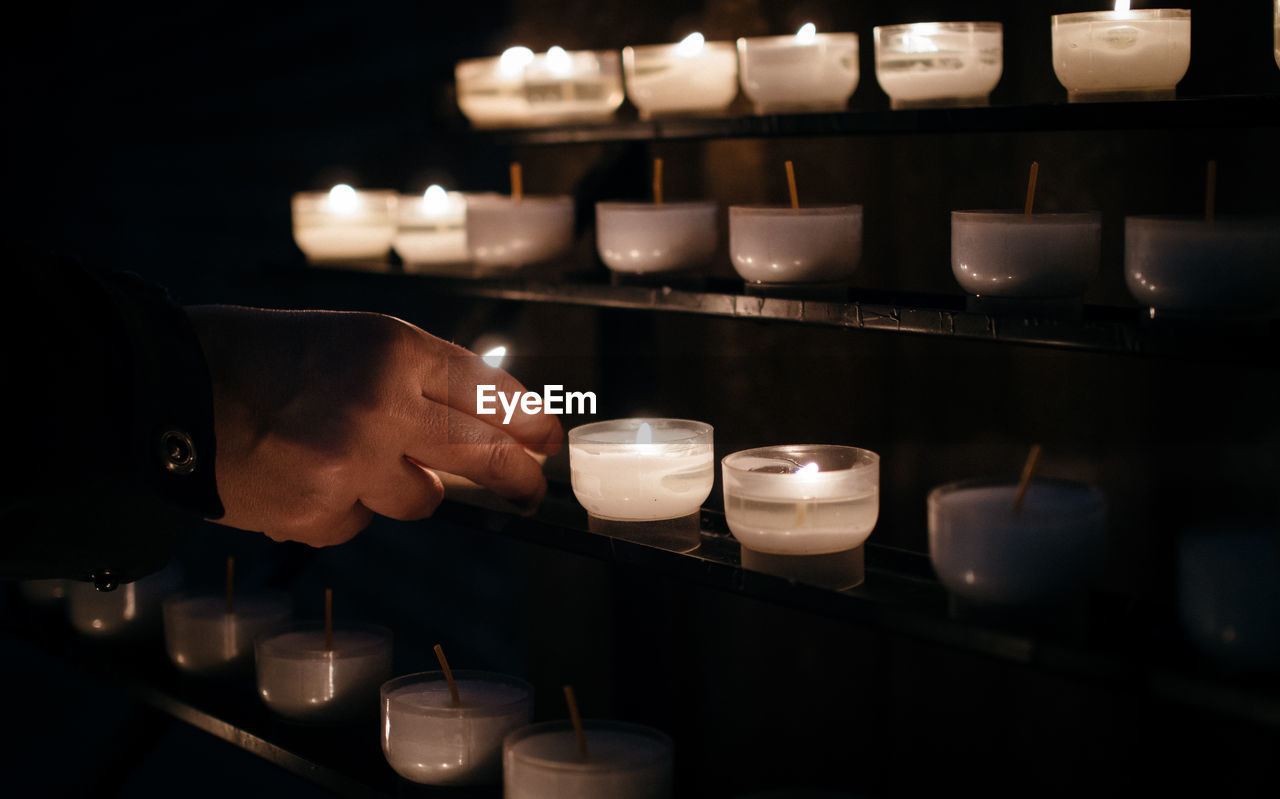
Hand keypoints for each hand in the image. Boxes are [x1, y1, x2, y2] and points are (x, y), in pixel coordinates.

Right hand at [186, 306, 561, 545]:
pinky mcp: (320, 514)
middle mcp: (384, 405)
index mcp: (393, 348)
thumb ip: (411, 378)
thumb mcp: (345, 340)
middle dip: (517, 475)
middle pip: (481, 454)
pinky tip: (303, 477)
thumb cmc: (253, 356)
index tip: (547, 439)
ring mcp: (353, 465)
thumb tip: (473, 423)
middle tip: (532, 485)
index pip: (489, 391)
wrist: (163, 390)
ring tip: (353, 459)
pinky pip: (359, 522)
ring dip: (405, 488)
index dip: (528, 421)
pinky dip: (341, 508)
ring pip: (422, 500)